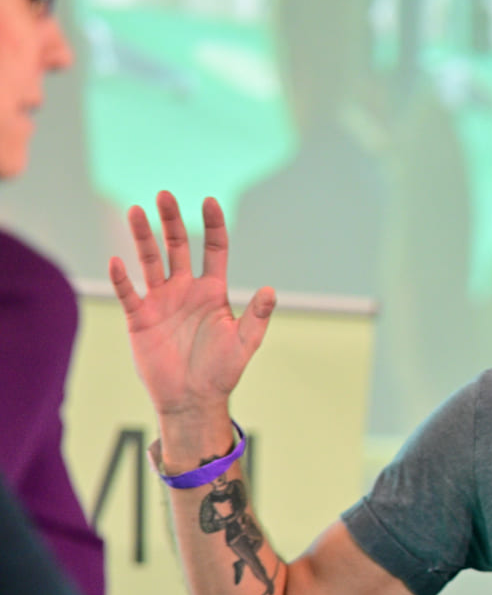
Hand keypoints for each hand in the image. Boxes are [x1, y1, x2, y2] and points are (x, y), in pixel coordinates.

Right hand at [109, 192, 275, 421]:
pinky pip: (129, 292)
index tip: (209, 201)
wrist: (193, 399)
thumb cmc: (222, 371)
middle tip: (165, 195)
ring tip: (136, 211)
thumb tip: (272, 290)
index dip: (212, 224)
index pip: (213, 249)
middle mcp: (186, 290)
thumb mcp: (245, 343)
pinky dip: (122, 278)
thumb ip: (257, 316)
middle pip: (178, 246)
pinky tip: (116, 260)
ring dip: (143, 237)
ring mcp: (161, 301)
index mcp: (213, 291)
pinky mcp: (139, 317)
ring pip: (150, 261)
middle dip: (171, 221)